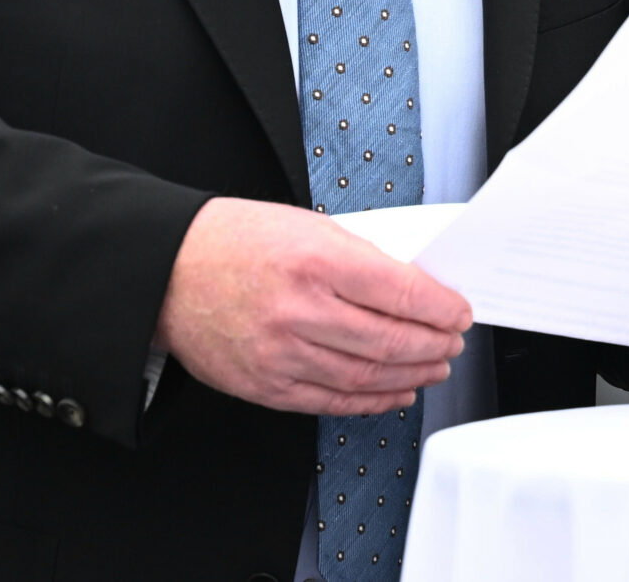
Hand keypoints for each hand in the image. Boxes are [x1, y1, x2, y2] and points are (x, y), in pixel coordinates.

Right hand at [156, 197, 471, 415]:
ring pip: (366, 376)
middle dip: (433, 344)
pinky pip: (331, 401)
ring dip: (411, 375)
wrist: (169, 271)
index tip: (460, 312)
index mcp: (315, 260)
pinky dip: (372, 401)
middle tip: (453, 342)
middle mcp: (298, 311)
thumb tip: (414, 288)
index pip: (401, 292)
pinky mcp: (265, 385)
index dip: (441, 308)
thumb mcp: (308, 226)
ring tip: (434, 367)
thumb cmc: (237, 240)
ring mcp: (280, 354)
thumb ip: (360, 257)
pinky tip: (395, 393)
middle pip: (389, 340)